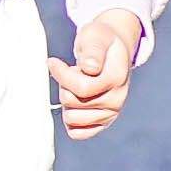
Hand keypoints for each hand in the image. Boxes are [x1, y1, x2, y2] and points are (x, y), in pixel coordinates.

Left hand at [51, 8, 147, 139]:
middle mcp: (117, 100)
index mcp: (117, 78)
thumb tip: (90, 68)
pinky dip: (70, 120)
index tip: (53, 62)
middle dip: (64, 85)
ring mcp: (110, 113)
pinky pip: (78, 133)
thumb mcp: (94, 36)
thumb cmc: (99, 41)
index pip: (81, 87)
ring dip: (66, 102)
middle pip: (73, 102)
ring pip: (72, 119)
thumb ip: (92, 51)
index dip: (61, 73)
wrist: (112, 50)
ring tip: (76, 85)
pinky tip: (73, 103)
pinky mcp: (103, 122)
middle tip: (72, 72)